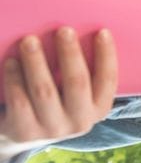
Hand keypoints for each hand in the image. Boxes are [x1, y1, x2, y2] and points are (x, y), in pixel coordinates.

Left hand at [0, 28, 116, 156]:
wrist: (25, 131)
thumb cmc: (56, 99)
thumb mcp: (76, 93)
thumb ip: (82, 72)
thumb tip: (79, 36)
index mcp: (99, 109)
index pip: (108, 81)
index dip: (107, 56)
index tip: (102, 32)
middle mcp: (80, 122)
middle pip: (77, 83)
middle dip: (71, 54)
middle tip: (64, 30)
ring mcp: (52, 129)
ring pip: (44, 91)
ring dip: (37, 62)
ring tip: (29, 40)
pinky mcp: (25, 132)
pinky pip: (20, 101)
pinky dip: (15, 79)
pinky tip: (11, 62)